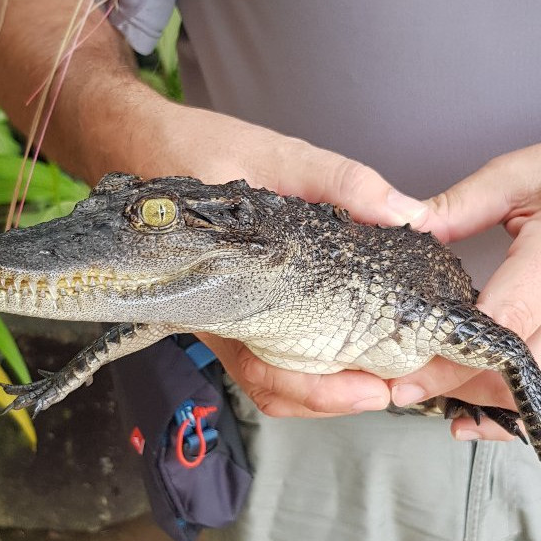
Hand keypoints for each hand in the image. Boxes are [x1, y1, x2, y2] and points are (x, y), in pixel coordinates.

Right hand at [117, 101, 444, 417]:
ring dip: (326, 384)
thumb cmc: (189, 150)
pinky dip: (313, 356)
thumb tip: (407, 212)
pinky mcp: (235, 297)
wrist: (133, 142)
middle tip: (400, 386)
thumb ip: (340, 181)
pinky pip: (270, 345)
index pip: (264, 371)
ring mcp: (225, 310)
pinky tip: (351, 342)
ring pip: (271, 373)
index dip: (319, 394)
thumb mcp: (272, 155)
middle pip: (272, 386)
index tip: (375, 389)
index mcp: (222, 292)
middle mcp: (220, 315)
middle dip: (337, 398)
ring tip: (385, 374)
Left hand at [390, 127, 540, 439]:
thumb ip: (456, 207)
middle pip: (526, 372)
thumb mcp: (519, 174)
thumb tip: (400, 225)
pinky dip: (523, 409)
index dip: (453, 358)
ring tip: (435, 398)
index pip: (507, 322)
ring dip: (488, 405)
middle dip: (461, 388)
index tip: (407, 373)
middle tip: (409, 388)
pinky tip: (482, 410)